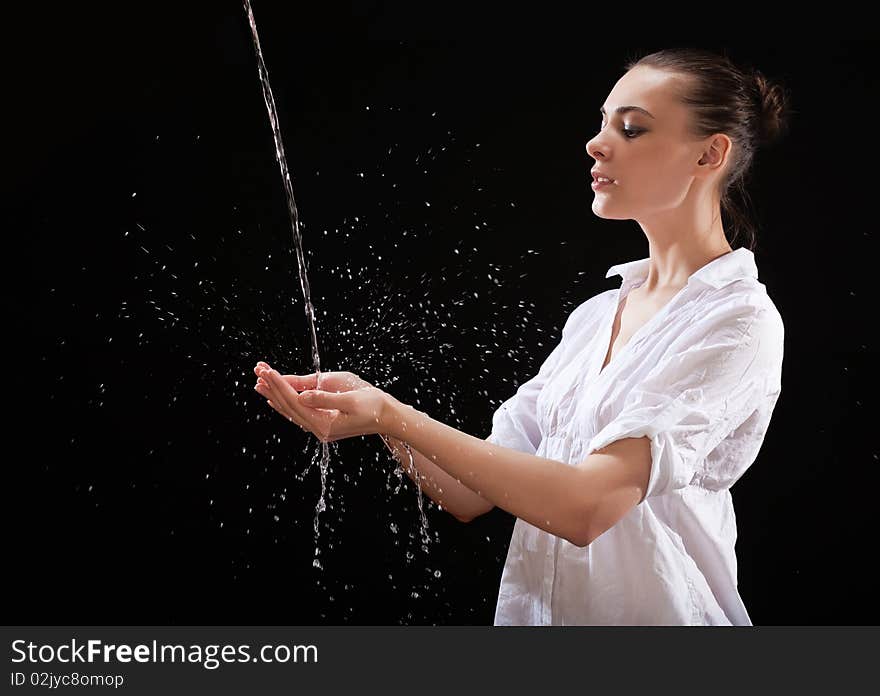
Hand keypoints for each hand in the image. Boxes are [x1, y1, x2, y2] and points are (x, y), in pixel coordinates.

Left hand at [253, 361, 391, 442]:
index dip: (280, 384)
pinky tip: (276, 399)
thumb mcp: (351, 400)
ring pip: (291, 411)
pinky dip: (286, 404)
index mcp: (325, 424)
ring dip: (275, 395)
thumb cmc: (374, 406)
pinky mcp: (324, 423)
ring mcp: (321, 428)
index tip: (268, 370)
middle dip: (273, 388)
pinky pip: (299, 413)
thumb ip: (325, 398)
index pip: (295, 401)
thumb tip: (303, 396)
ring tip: (259, 383)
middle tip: (257, 372)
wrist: (389, 417)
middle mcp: (319, 429)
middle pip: (289, 407)